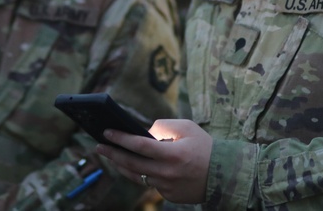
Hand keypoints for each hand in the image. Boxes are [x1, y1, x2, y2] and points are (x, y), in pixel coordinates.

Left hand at [96, 119, 212, 203]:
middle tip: (99, 147)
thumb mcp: (187, 128)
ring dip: (122, 166)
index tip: (106, 132)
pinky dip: (143, 174)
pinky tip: (135, 166)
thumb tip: (144, 132)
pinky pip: (151, 183)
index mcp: (172, 153)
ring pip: (137, 176)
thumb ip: (163, 126)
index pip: (139, 145)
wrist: (224, 174)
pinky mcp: (169, 196)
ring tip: (112, 156)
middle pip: (132, 164)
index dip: (120, 138)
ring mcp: (167, 187)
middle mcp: (167, 172)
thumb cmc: (205, 147)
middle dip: (112, 154)